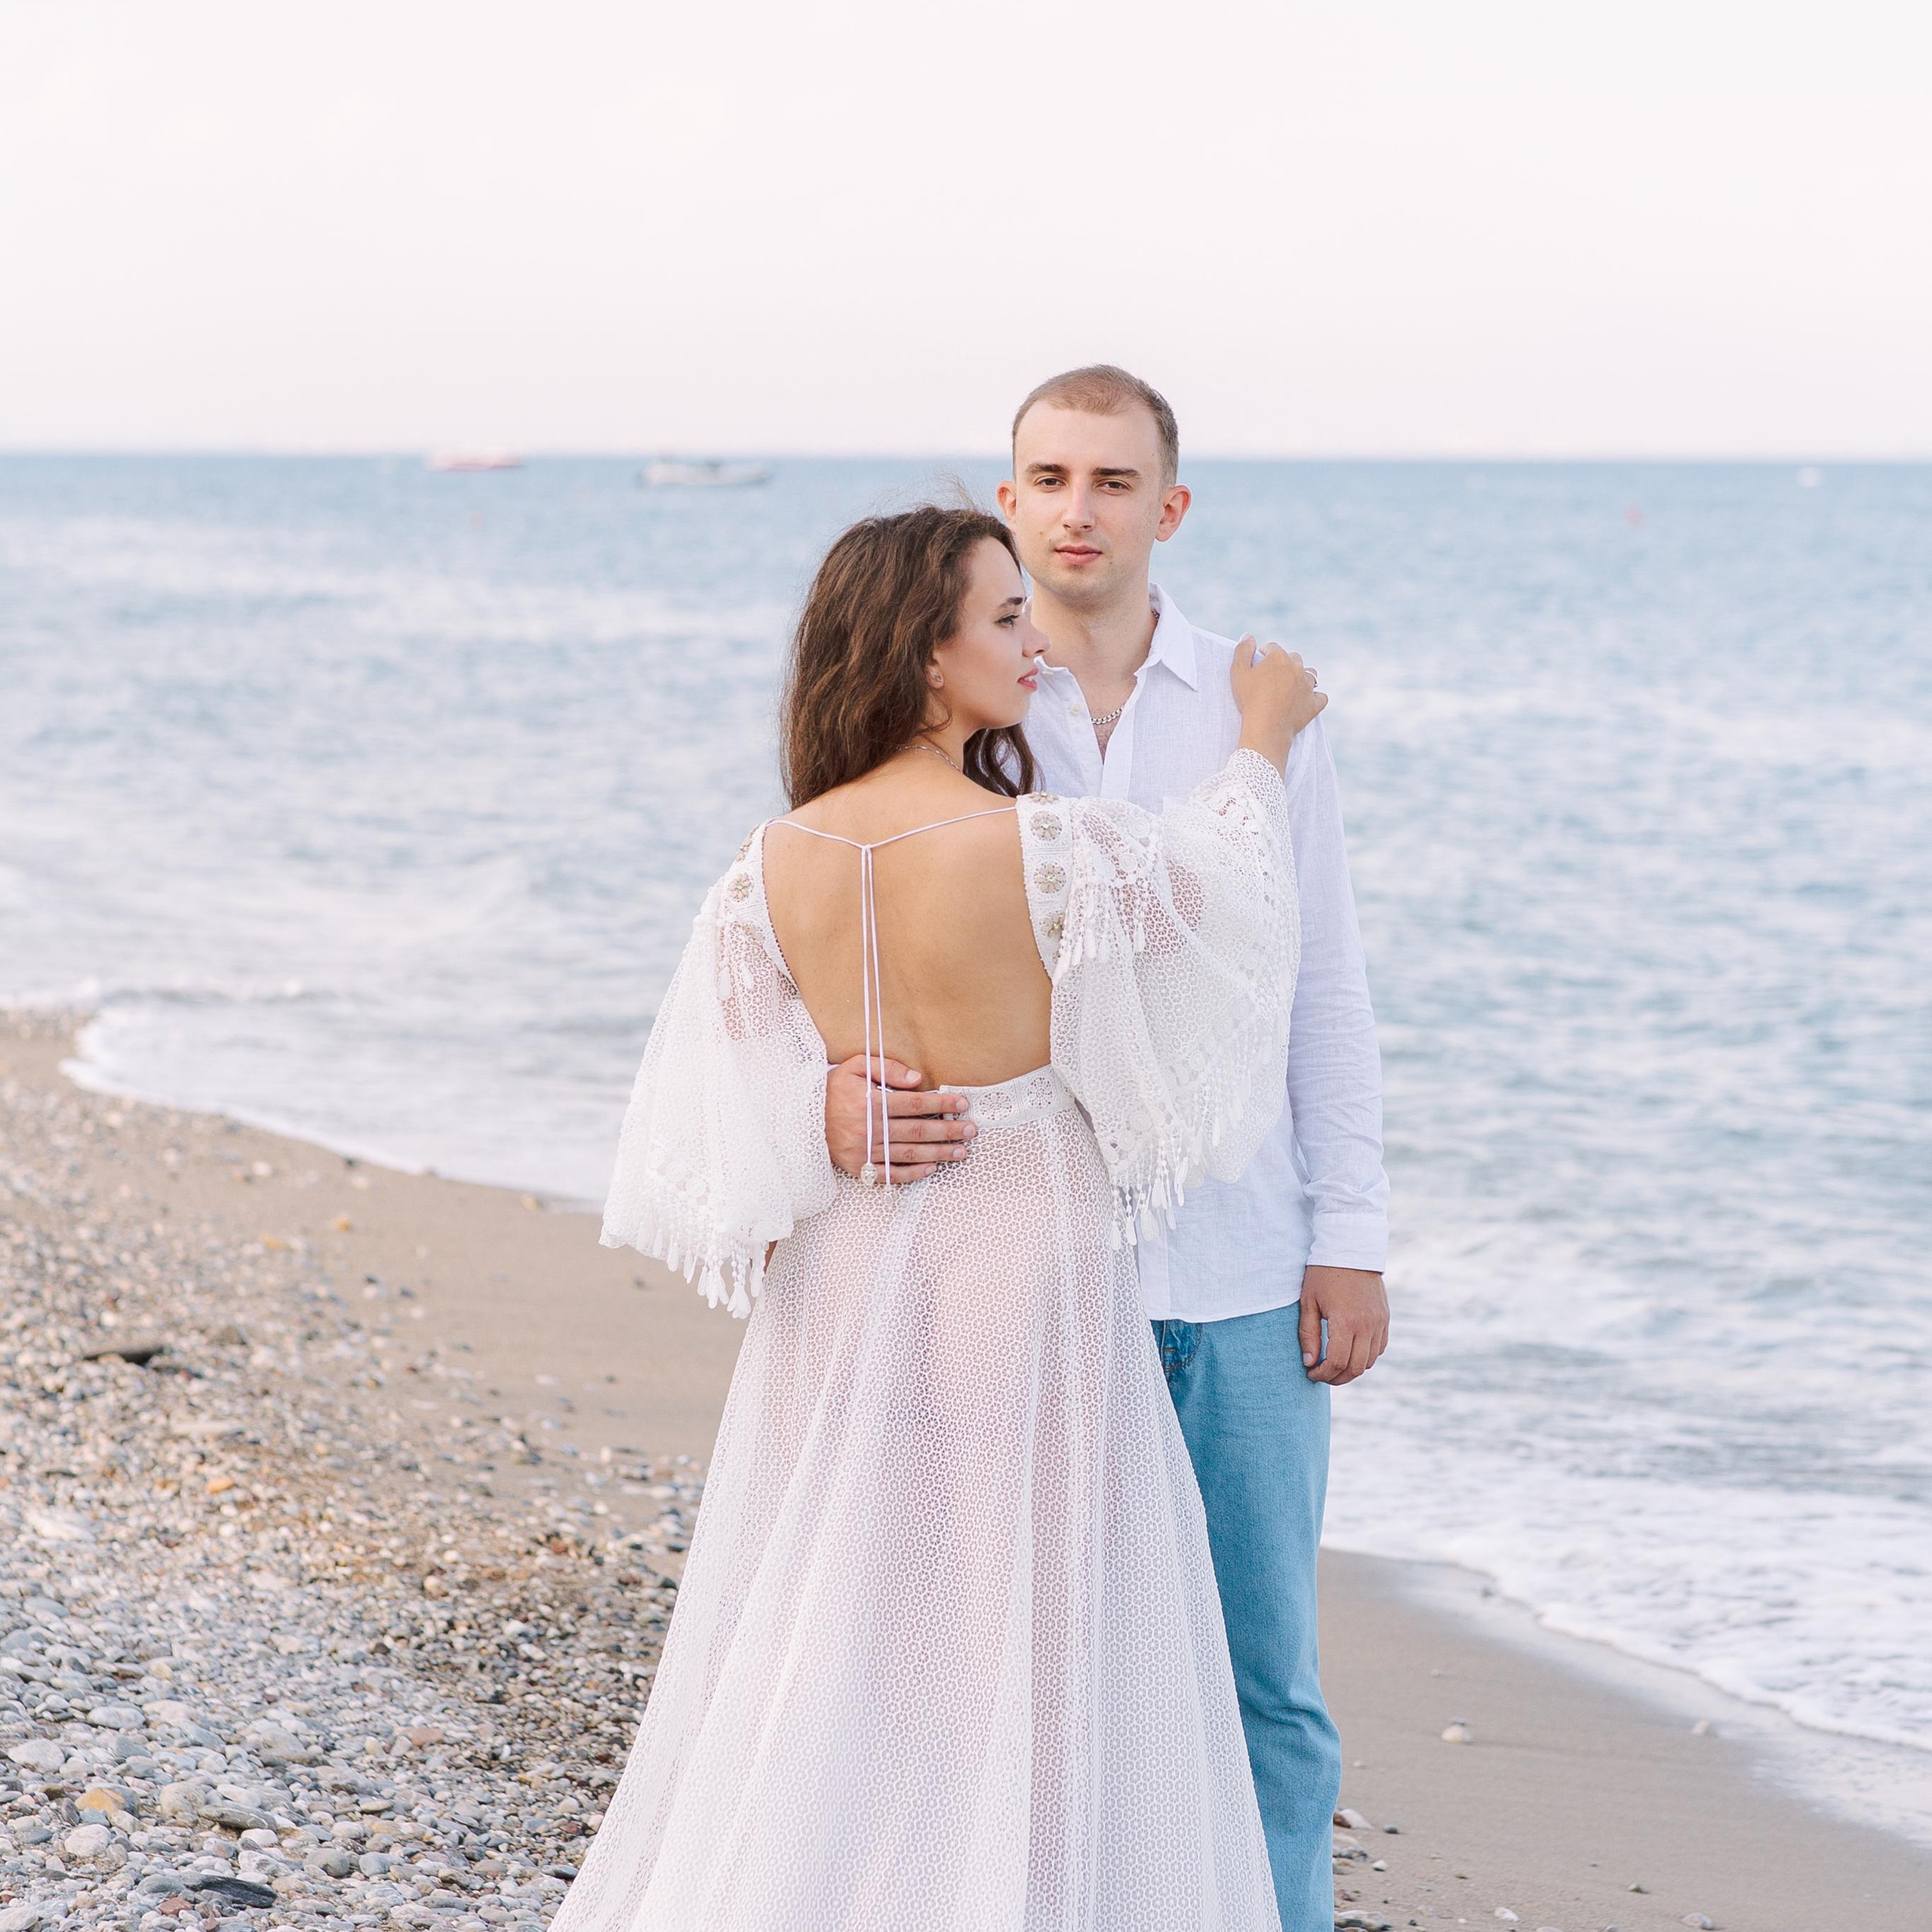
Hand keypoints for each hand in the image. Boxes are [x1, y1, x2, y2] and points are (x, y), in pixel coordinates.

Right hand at [824, 1053, 974, 1181]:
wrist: (799, 1117)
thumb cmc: (831, 1088)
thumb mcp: (854, 1066)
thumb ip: (887, 1068)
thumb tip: (918, 1079)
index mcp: (870, 1102)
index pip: (915, 1103)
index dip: (941, 1103)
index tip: (963, 1104)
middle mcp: (869, 1128)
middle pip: (918, 1130)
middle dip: (948, 1130)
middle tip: (971, 1131)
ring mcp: (864, 1151)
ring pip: (909, 1153)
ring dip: (938, 1153)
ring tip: (960, 1152)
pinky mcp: (858, 1167)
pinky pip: (890, 1174)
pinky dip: (912, 1173)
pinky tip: (931, 1168)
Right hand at [1230, 637, 1324, 771]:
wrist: (1266, 727)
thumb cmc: (1250, 699)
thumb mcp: (1238, 672)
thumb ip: (1242, 650)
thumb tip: (1248, 635)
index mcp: (1279, 657)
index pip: (1272, 648)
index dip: (1264, 654)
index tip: (1258, 664)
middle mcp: (1297, 667)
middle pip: (1293, 658)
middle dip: (1285, 663)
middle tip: (1274, 677)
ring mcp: (1308, 685)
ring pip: (1310, 674)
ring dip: (1303, 676)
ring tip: (1292, 685)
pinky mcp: (1314, 704)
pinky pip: (1321, 697)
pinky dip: (1315, 697)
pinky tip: (1308, 699)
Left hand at [1298, 1266, 1388, 1384]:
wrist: (1351, 1249)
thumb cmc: (1324, 1273)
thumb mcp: (1308, 1302)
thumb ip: (1308, 1334)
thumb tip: (1309, 1363)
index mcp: (1346, 1321)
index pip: (1337, 1362)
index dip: (1323, 1374)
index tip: (1311, 1373)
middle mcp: (1367, 1325)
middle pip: (1355, 1368)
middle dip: (1337, 1378)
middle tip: (1321, 1375)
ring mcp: (1379, 1322)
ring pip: (1370, 1361)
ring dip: (1352, 1369)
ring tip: (1334, 1366)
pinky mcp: (1385, 1318)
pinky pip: (1379, 1348)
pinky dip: (1366, 1357)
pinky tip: (1350, 1352)